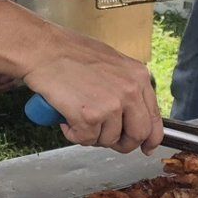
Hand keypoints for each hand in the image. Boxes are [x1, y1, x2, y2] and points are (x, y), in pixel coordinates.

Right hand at [22, 34, 162, 154]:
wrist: (43, 50)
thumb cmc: (70, 53)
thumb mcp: (112, 64)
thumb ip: (126, 88)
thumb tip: (132, 115)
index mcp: (139, 77)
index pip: (154, 118)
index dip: (150, 138)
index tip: (146, 147)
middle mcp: (130, 91)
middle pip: (137, 135)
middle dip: (122, 144)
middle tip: (104, 138)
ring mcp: (111, 105)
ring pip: (109, 140)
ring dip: (91, 135)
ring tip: (76, 115)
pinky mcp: (90, 117)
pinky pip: (86, 139)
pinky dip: (73, 134)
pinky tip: (66, 117)